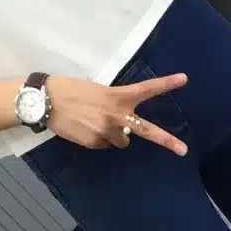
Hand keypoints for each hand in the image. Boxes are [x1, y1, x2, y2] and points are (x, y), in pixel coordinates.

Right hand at [46, 74, 188, 155]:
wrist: (45, 101)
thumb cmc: (70, 90)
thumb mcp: (97, 91)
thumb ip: (114, 105)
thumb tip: (122, 126)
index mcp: (118, 97)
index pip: (146, 89)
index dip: (166, 84)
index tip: (184, 79)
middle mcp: (117, 116)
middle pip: (147, 131)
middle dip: (167, 141)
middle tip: (183, 151)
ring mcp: (107, 132)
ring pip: (121, 141)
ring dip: (114, 135)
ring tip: (95, 123)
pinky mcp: (95, 144)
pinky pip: (104, 145)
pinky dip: (98, 139)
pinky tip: (84, 129)